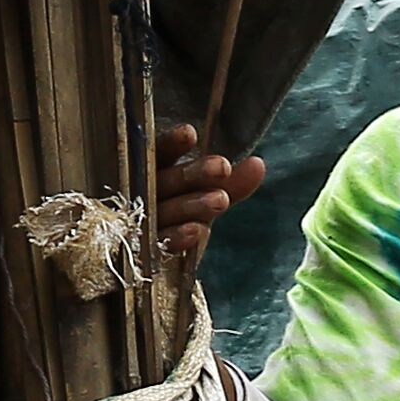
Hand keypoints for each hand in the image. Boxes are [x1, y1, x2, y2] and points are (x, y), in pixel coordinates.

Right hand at [154, 122, 266, 259]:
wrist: (158, 266)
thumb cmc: (184, 218)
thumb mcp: (209, 197)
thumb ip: (231, 184)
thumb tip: (258, 164)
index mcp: (154, 174)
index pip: (159, 153)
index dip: (172, 143)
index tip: (190, 133)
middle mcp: (142, 195)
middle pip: (166, 181)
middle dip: (195, 174)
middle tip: (223, 167)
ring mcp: (141, 223)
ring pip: (165, 210)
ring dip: (192, 204)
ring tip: (221, 200)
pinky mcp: (144, 251)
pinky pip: (160, 242)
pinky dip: (177, 236)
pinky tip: (197, 230)